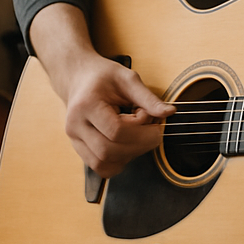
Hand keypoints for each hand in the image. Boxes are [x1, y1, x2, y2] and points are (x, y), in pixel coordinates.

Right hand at [30, 2, 173, 176]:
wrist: (79, 77)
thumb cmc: (103, 76)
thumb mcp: (128, 79)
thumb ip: (148, 98)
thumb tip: (169, 113)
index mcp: (86, 105)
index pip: (116, 131)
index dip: (141, 132)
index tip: (154, 122)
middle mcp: (75, 126)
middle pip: (109, 151)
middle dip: (138, 145)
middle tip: (151, 130)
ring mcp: (74, 140)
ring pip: (104, 164)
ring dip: (129, 154)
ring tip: (137, 134)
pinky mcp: (79, 148)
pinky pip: (100, 167)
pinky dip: (119, 161)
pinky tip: (127, 143)